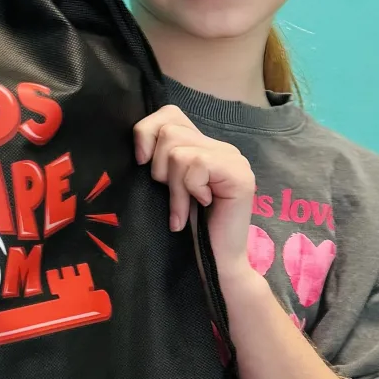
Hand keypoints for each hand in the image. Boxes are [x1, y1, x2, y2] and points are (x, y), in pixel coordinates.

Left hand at [133, 106, 257, 267]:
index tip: (141, 163)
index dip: (147, 132)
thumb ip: (159, 159)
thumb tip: (138, 142)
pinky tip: (200, 207)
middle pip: (169, 130)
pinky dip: (188, 191)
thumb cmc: (189, 230)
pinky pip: (196, 165)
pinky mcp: (240, 174)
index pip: (169, 113)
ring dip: (174, 187)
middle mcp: (221, 147)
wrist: (216, 264)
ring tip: (183, 208)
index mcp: (203, 146)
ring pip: (179, 151)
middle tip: (172, 197)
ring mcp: (233, 159)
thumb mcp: (166, 188)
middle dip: (159, 169)